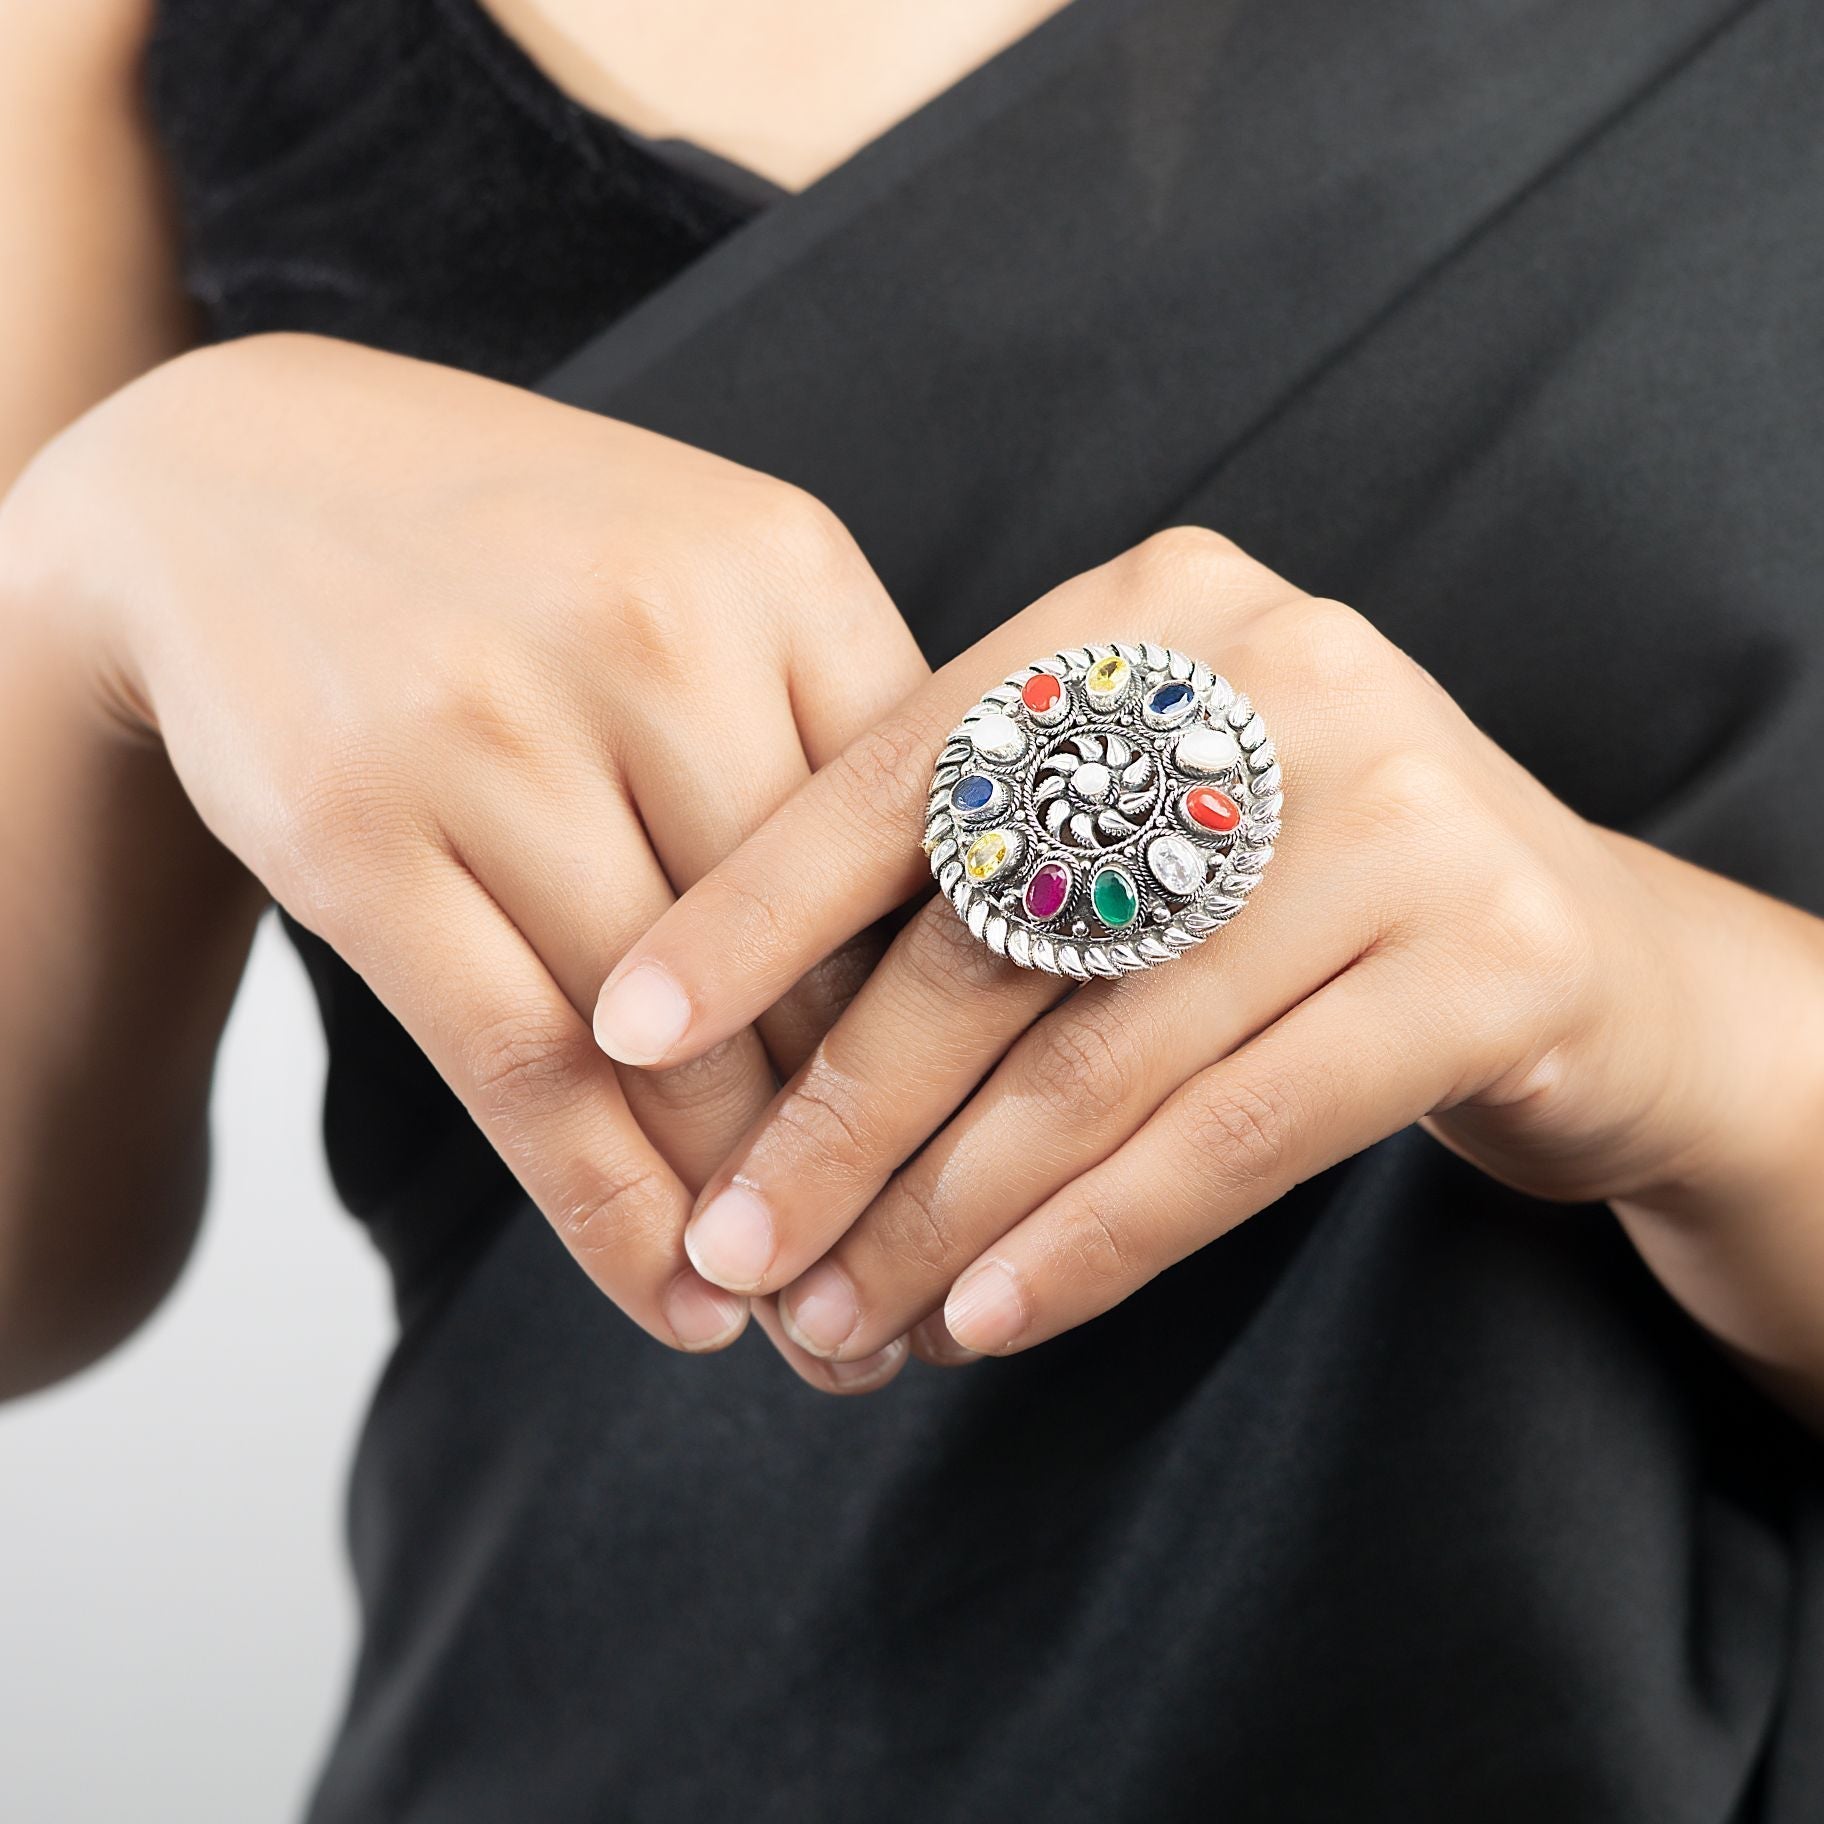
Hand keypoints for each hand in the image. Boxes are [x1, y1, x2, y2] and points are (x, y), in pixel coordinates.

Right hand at [2, 332, 925, 1382]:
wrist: (242, 482)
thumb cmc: (526, 559)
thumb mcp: (712, 582)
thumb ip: (833, 738)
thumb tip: (939, 984)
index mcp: (786, 570)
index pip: (928, 854)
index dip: (971, 1036)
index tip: (1006, 1162)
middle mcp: (656, 636)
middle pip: (810, 964)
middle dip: (874, 1155)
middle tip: (920, 1291)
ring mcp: (495, 729)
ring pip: (673, 1040)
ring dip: (747, 1212)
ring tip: (807, 1324)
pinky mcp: (359, 828)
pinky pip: (519, 1063)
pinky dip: (602, 1207)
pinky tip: (663, 1294)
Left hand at [592, 527, 1818, 1384]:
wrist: (1569, 949)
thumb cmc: (1283, 894)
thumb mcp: (1128, 836)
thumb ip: (977, 878)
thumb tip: (729, 1054)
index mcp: (1150, 613)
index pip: (902, 772)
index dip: (752, 912)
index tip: (623, 1033)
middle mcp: (1279, 671)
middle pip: (993, 925)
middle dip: (839, 1110)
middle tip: (735, 1243)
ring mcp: (1401, 802)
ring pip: (1101, 1049)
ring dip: (946, 1210)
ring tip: (842, 1316)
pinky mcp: (1494, 949)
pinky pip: (1237, 1127)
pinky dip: (1095, 1237)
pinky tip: (992, 1316)